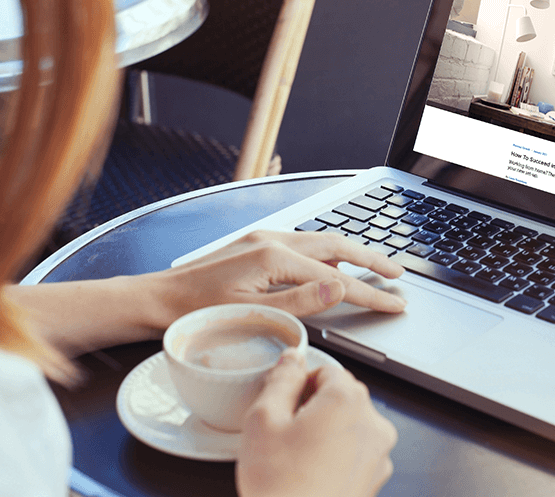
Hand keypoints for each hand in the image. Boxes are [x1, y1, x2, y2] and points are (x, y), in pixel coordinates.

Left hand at [159, 230, 406, 321]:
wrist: (156, 300)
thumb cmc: (196, 312)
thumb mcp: (253, 315)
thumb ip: (301, 302)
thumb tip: (341, 286)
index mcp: (274, 257)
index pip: (337, 278)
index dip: (370, 292)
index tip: (395, 302)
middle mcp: (272, 240)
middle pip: (336, 245)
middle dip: (371, 258)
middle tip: (398, 274)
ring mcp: (263, 239)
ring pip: (321, 242)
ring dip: (351, 253)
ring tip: (374, 267)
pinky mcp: (256, 245)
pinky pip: (303, 244)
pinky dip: (326, 254)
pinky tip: (331, 265)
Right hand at [237, 350, 396, 496]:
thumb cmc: (280, 487)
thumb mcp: (263, 420)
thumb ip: (281, 379)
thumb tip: (292, 358)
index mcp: (348, 399)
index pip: (326, 370)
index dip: (299, 386)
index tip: (283, 407)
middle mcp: (373, 422)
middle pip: (341, 396)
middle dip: (313, 408)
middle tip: (285, 435)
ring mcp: (378, 453)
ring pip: (348, 425)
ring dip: (325, 432)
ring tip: (296, 458)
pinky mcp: (375, 478)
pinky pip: (355, 452)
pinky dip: (336, 456)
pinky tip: (310, 474)